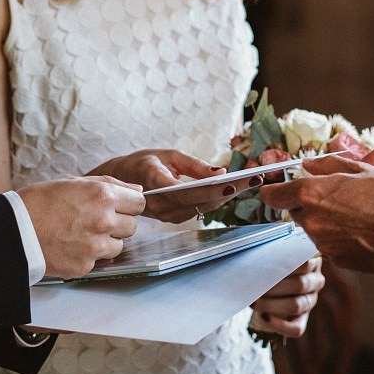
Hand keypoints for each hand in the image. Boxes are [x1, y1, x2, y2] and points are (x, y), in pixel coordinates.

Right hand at [18, 176, 146, 278]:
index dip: (129, 204)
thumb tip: (138, 189)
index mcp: (103, 195)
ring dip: (107, 241)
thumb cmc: (39, 202)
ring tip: (82, 234)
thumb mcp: (74, 182)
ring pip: (119, 245)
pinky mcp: (85, 266)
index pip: (140, 202)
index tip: (119, 206)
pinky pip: (100, 261)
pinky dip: (90, 255)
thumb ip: (111, 185)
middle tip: (95, 220)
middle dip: (118, 223)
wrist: (12, 231)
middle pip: (132, 226)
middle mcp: (104, 221)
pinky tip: (72, 246)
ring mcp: (96, 246)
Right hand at [87, 149, 253, 222]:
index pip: (184, 190)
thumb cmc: (144, 163)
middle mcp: (159, 203)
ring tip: (250, 181)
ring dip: (226, 196)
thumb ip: (193, 165)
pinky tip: (233, 189)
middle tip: (254, 178)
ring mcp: (164, 215)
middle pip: (198, 201)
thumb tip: (220, 172)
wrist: (119, 181)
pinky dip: (215, 200)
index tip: (231, 183)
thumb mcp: (167, 155)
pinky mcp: (170, 219)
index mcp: (153, 181)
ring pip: (201, 207)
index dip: (208, 190)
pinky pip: (197, 210)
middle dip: (228, 190)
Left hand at [249, 257, 324, 337]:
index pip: (304, 263)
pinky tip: (264, 317)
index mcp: (313, 262)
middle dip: (274, 287)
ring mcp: (310, 301)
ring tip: (255, 302)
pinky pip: (297, 328)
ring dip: (272, 304)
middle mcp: (315, 282)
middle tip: (254, 285)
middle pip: (299, 285)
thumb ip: (274, 255)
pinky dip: (279, 324)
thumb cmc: (273, 266)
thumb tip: (258, 258)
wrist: (270, 286)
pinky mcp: (303, 319)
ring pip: (296, 305)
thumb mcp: (277, 256)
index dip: (283, 266)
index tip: (263, 266)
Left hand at [260, 155, 373, 272]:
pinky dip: (339, 238)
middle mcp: (312, 220)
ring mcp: (323, 243)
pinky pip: (330, 245)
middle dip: (308, 204)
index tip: (275, 188)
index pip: (273, 195)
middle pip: (295, 211)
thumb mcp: (361, 169)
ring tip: (355, 213)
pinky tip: (361, 231)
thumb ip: (328, 164)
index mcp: (313, 193)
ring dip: (326, 221)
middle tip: (335, 197)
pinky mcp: (337, 260)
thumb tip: (309, 163)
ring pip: (314, 228)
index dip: (273, 190)